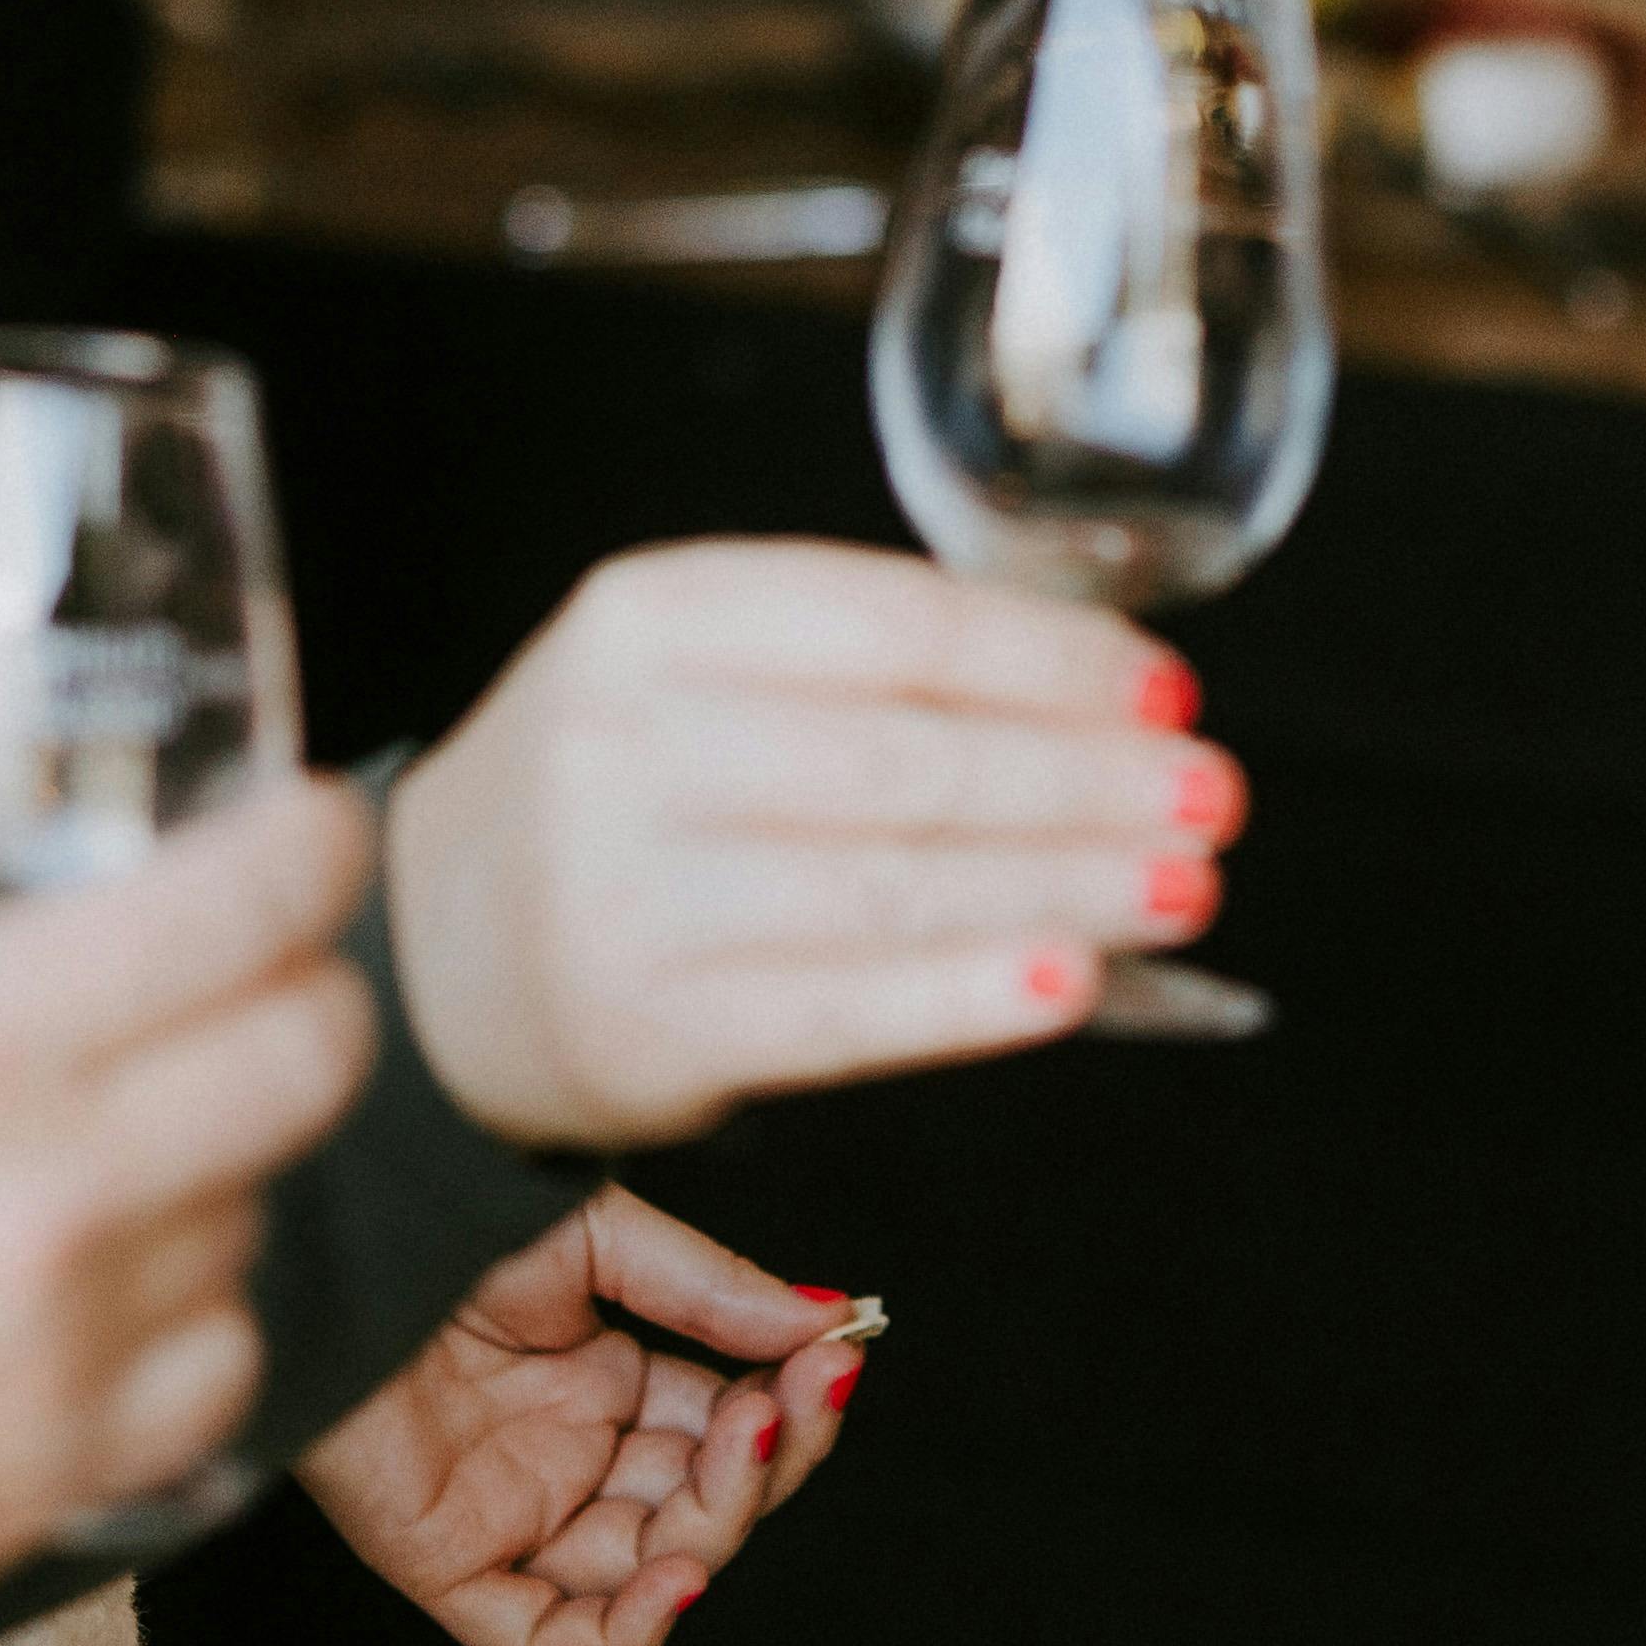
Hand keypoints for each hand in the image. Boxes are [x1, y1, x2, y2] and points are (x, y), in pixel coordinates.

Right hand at [0, 733, 377, 1645]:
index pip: (237, 911)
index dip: (306, 848)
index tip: (309, 827)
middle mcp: (51, 1193)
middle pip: (301, 1061)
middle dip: (303, 990)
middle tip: (258, 969)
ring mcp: (61, 1352)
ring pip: (254, 1220)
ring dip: (225, 1161)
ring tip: (146, 1137)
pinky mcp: (43, 1483)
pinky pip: (206, 1384)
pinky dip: (194, 1325)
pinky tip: (127, 1295)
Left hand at [299, 1191, 874, 1645]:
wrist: (332, 1238)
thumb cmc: (442, 1221)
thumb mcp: (598, 1238)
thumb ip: (707, 1288)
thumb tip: (826, 1320)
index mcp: (606, 1384)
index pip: (726, 1428)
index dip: (786, 1406)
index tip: (836, 1352)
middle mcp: (569, 1459)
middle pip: (702, 1503)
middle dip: (766, 1458)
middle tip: (796, 1393)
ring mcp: (516, 1516)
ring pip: (647, 1570)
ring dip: (718, 1519)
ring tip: (745, 1440)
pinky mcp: (453, 1565)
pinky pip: (550, 1637)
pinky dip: (625, 1631)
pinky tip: (681, 1574)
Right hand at [382, 542, 1225, 1149]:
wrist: (432, 955)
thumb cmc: (617, 797)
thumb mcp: (688, 675)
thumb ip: (855, 670)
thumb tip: (1097, 700)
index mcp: (650, 616)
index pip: (890, 623)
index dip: (1049, 657)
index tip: (1169, 688)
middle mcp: (626, 741)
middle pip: (907, 757)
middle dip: (1086, 779)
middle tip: (1214, 794)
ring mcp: (627, 892)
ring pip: (893, 887)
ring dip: (1065, 886)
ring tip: (1186, 885)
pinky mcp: (647, 1029)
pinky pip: (843, 1012)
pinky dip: (969, 996)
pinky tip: (1073, 980)